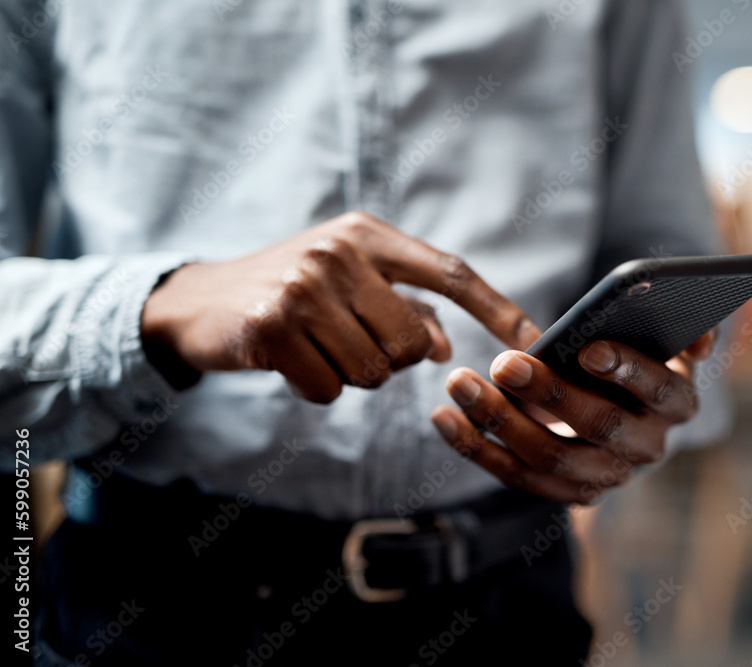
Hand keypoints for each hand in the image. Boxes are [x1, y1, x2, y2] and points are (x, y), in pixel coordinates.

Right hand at [141, 211, 539, 401]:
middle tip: (352, 344)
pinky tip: (291, 362)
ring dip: (352, 375)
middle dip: (393, 361)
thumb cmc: (293, 293)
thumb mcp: (351, 284)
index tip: (535, 342)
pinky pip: (330, 390)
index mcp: (368, 236)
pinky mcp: (271, 327)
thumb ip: (404, 306)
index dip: (498, 309)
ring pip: (374, 371)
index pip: (450, 273)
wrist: (203, 303)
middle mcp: (338, 253)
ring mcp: (303, 288)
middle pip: (413, 342)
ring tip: (318, 348)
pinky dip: (317, 388)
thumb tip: (447, 347)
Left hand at [430, 330, 716, 503]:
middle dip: (548, 394)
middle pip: (598, 426)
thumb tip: (700, 336)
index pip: (658, 388)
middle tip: (504, 362)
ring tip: (459, 382)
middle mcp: (647, 447)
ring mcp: (606, 476)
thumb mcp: (665, 337)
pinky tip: (443, 417)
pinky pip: (516, 476)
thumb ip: (686, 327)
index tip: (587, 348)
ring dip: (500, 421)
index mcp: (677, 402)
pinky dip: (476, 449)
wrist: (621, 405)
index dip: (625, 369)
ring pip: (550, 457)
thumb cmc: (634, 355)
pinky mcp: (565, 492)